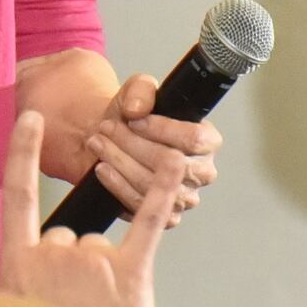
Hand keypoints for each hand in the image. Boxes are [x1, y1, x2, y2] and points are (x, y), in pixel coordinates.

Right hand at [0, 113, 178, 306]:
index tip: (30, 117)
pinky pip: (148, 223)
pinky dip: (163, 190)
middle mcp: (53, 255)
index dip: (21, 153)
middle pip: (60, 239)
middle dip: (63, 271)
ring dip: (97, 277)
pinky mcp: (133, 276)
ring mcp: (94, 264)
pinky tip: (176, 162)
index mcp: (16, 266)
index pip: (16, 195)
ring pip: (95, 249)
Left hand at [76, 72, 219, 220]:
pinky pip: (140, 204)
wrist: (112, 142)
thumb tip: (137, 109)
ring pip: (152, 184)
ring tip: (99, 143)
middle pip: (171, 163)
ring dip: (120, 161)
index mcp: (208, 141)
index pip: (195, 139)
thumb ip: (141, 90)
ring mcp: (185, 197)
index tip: (134, 120)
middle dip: (133, 144)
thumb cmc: (132, 119)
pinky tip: (103, 168)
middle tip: (107, 128)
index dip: (162, 129)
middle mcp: (202, 171)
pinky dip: (117, 185)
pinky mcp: (165, 215)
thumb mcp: (136, 92)